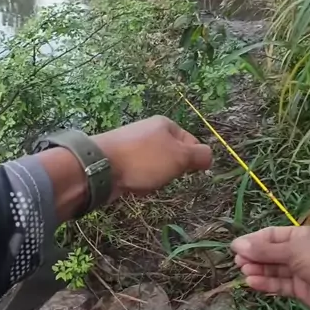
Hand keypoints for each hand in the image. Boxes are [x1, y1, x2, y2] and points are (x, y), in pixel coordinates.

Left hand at [93, 116, 211, 198]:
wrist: (99, 167)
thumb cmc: (144, 160)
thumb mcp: (180, 157)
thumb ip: (200, 156)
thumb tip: (209, 157)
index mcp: (165, 124)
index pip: (192, 143)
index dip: (192, 160)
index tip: (184, 171)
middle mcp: (149, 131)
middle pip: (173, 157)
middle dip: (171, 172)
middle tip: (163, 177)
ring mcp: (133, 145)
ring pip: (156, 168)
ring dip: (155, 179)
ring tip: (145, 182)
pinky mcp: (119, 160)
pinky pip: (139, 174)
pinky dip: (139, 182)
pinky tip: (132, 185)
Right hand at [232, 225, 309, 309]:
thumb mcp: (294, 250)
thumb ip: (265, 250)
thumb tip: (238, 244)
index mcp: (300, 235)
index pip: (271, 235)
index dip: (253, 240)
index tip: (235, 247)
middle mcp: (299, 252)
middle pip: (270, 253)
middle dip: (253, 256)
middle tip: (238, 262)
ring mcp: (300, 272)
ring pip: (273, 270)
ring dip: (257, 270)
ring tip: (243, 272)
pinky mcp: (300, 290)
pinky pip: (279, 285)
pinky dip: (266, 284)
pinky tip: (252, 283)